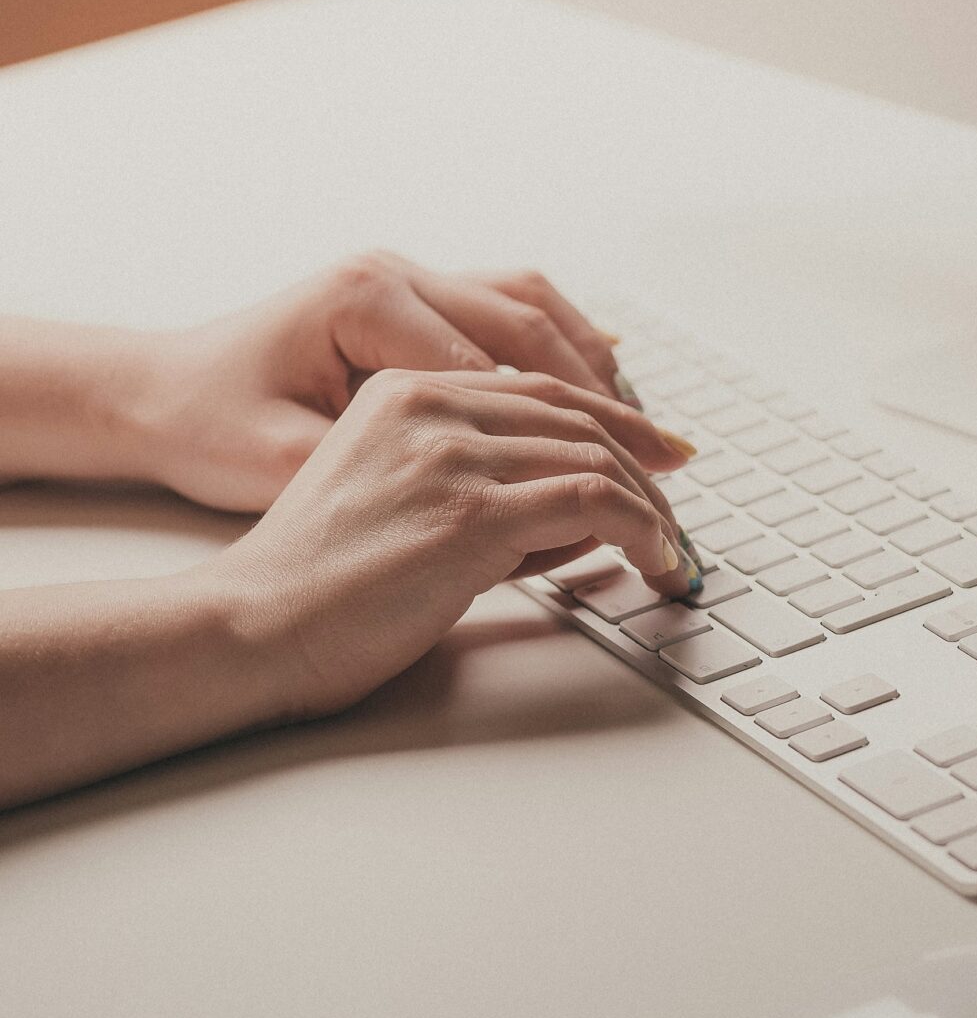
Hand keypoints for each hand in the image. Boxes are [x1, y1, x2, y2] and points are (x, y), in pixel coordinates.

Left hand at [132, 252, 674, 512]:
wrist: (153, 389)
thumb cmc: (209, 426)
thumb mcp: (287, 463)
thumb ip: (394, 473)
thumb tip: (493, 505)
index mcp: (365, 300)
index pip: (496, 368)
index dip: (568, 432)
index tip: (619, 484)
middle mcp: (394, 272)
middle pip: (533, 326)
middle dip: (609, 397)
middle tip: (668, 455)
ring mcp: (407, 275)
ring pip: (534, 304)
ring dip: (598, 363)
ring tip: (647, 424)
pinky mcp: (414, 293)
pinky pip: (512, 303)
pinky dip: (567, 339)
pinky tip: (607, 376)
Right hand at [201, 368, 698, 719]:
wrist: (255, 626)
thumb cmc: (322, 585)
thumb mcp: (404, 504)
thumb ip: (488, 489)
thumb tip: (587, 512)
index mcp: (406, 392)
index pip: (542, 392)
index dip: (616, 420)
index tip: (662, 453)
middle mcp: (431, 407)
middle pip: (578, 418)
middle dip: (646, 464)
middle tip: (680, 511)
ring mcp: (452, 456)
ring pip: (595, 457)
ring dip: (651, 508)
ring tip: (670, 552)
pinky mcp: (471, 512)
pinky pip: (592, 502)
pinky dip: (641, 529)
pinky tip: (653, 560)